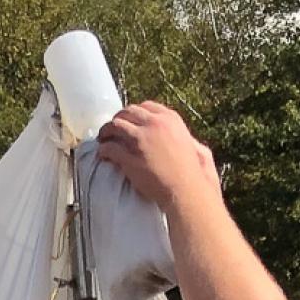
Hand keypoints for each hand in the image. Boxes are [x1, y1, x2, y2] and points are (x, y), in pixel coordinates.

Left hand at [95, 102, 220, 216]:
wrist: (187, 192)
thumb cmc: (196, 175)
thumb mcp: (197, 148)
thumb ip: (188, 140)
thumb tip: (188, 141)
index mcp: (171, 119)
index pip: (146, 106)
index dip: (134, 113)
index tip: (129, 120)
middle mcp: (155, 124)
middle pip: (128, 113)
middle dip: (118, 119)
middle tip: (112, 130)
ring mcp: (140, 139)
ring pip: (115, 126)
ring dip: (106, 132)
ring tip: (103, 140)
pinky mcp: (130, 157)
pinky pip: (110, 148)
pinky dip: (103, 150)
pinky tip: (103, 154)